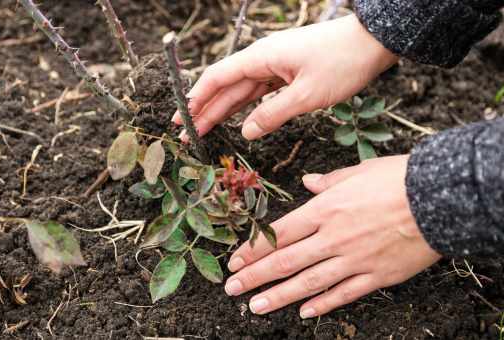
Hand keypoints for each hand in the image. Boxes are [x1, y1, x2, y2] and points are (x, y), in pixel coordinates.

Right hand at [173, 14, 397, 140]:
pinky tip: (238, 121)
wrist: (374, 42)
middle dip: (205, 111)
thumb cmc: (343, 63)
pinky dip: (247, 108)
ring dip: (223, 111)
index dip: (196, 98)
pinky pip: (260, 92)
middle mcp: (263, 59)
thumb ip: (272, 115)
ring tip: (204, 131)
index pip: (218, 78)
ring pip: (242, 92)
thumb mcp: (307, 95)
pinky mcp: (288, 72)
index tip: (181, 119)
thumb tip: (246, 132)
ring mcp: (275, 65)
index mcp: (261, 57)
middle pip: (226, 87)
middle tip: (187, 134)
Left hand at [224, 156, 440, 317]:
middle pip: (285, 261)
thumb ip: (327, 181)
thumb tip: (306, 181)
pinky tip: (304, 313)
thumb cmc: (398, 179)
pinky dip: (323, 305)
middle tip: (232, 289)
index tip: (234, 261)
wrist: (439, 197)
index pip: (278, 233)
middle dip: (254, 277)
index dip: (253, 250)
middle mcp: (333, 238)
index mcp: (324, 210)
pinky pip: (344, 293)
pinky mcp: (376, 275)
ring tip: (255, 306)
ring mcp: (353, 259)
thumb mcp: (357, 171)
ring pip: (308, 283)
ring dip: (278, 296)